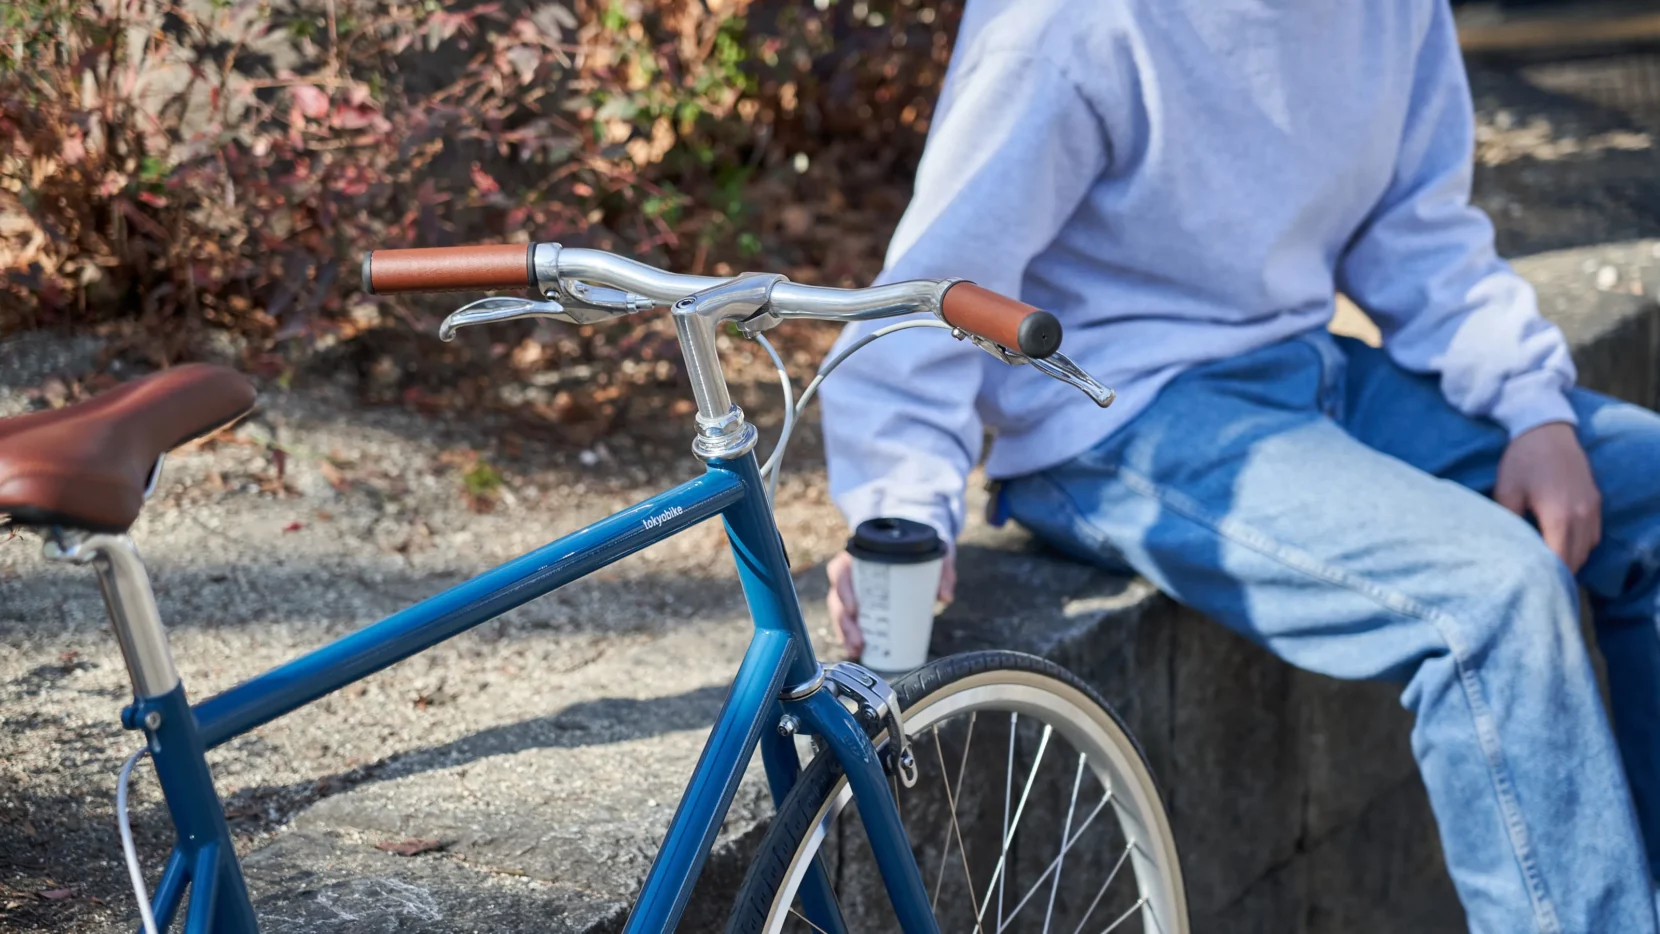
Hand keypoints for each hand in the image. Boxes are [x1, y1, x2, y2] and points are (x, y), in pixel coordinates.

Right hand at [826, 549, 956, 658]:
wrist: (915, 543)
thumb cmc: (918, 547)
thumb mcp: (932, 552)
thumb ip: (941, 569)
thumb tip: (945, 597)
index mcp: (860, 555)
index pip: (840, 569)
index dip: (843, 590)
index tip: (853, 609)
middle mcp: (851, 571)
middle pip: (836, 596)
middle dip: (844, 621)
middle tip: (858, 640)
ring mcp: (853, 588)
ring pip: (839, 611)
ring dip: (845, 632)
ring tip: (856, 650)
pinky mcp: (859, 602)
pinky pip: (847, 619)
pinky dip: (850, 635)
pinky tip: (857, 651)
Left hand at [1494, 422, 1601, 572]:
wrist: (1545, 429)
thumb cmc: (1521, 461)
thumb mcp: (1506, 493)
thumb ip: (1509, 525)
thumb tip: (1506, 551)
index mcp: (1559, 517)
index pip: (1559, 562)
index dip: (1546, 578)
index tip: (1530, 586)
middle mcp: (1582, 516)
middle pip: (1576, 560)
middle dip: (1558, 574)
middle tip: (1536, 583)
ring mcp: (1592, 509)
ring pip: (1587, 549)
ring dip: (1570, 560)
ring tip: (1547, 567)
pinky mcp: (1595, 501)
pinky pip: (1593, 535)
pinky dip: (1580, 546)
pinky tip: (1560, 546)